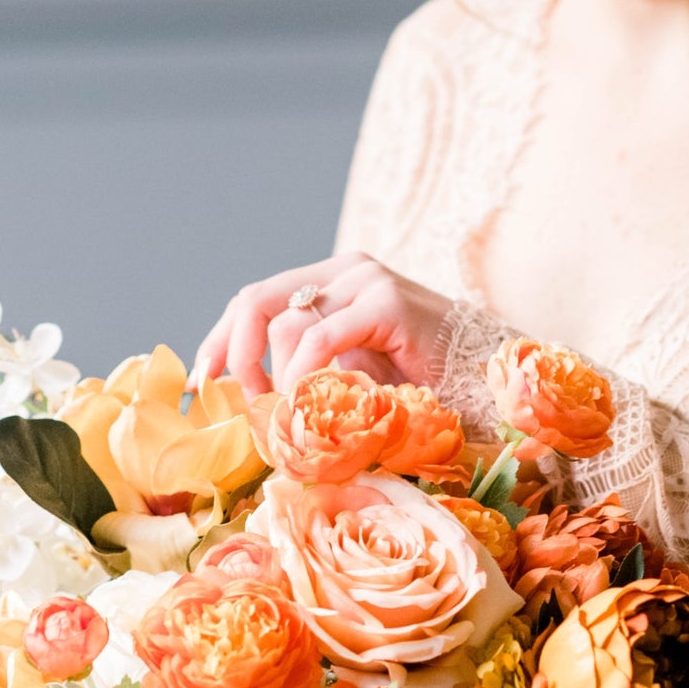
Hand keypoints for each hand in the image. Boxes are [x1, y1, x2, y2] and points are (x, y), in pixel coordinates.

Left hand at [194, 251, 454, 398]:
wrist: (487, 377)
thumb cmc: (423, 383)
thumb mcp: (351, 372)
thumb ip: (308, 369)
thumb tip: (246, 396)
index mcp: (332, 281)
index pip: (255, 299)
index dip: (221, 340)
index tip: (201, 383)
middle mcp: (345, 271)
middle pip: (257, 300)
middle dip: (235, 355)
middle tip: (241, 404)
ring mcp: (366, 282)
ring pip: (285, 323)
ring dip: (274, 379)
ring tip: (287, 416)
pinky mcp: (386, 303)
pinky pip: (321, 338)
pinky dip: (303, 374)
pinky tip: (308, 402)